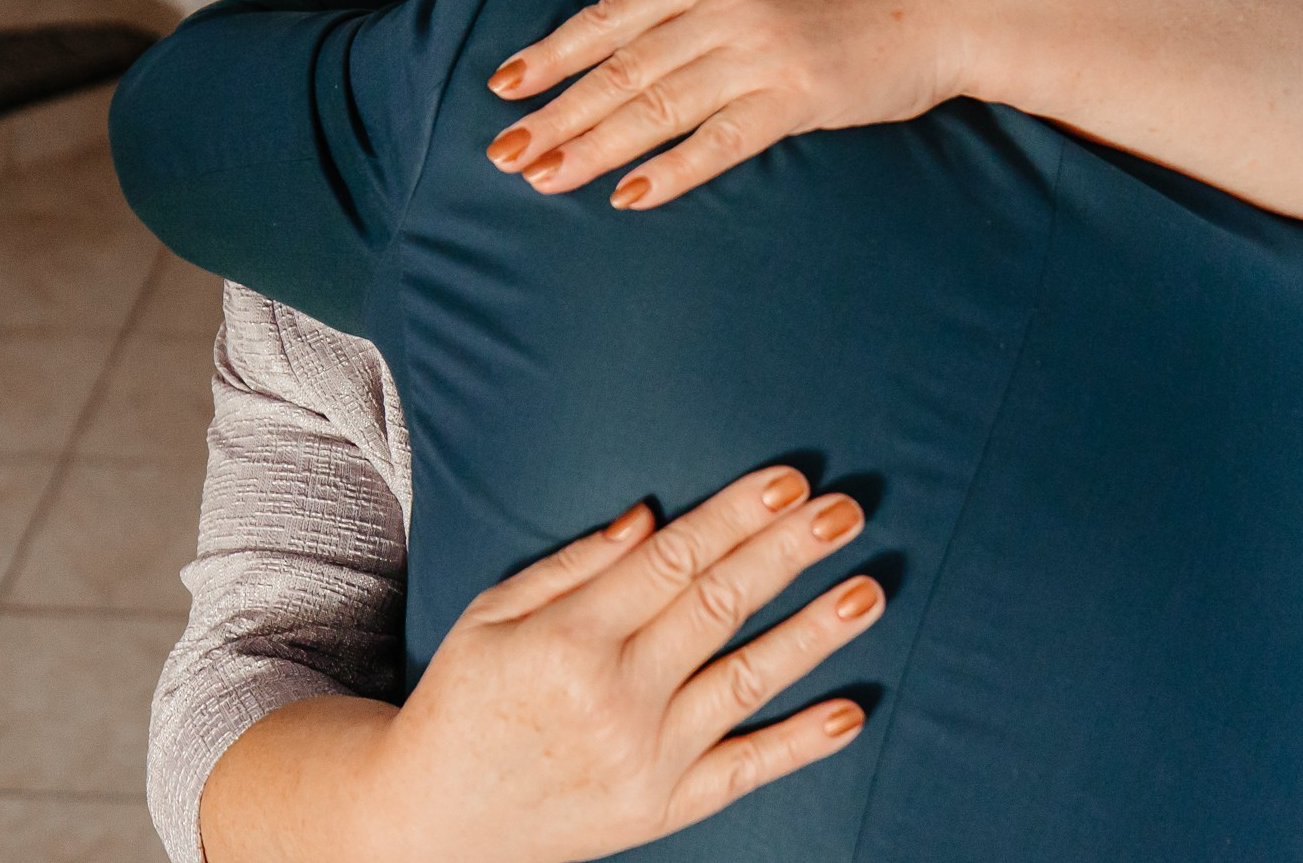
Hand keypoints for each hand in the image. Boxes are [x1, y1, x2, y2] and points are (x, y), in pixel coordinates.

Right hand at [363, 466, 883, 862]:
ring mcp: (644, 760)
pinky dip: (800, 745)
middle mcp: (614, 698)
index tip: (789, 481)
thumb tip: (651, 517)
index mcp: (568, 640)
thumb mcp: (492, 617)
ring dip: (814, 635)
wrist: (432, 820)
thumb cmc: (464, 701)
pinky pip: (743, 773)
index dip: (736, 516)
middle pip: (719, 608)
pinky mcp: (661, 810)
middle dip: (788, 553)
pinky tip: (850, 712)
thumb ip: (573, 566)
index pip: (673, 562)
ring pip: (747, 683)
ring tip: (869, 590)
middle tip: (846, 512)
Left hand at [483, 0, 966, 208]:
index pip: (614, 13)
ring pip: (659, 104)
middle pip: (624, 66)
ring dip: (595, 145)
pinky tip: (629, 195)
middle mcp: (727, 4)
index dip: (554, 51)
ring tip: (543, 178)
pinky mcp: (801, 98)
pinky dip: (673, 169)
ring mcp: (762, 51)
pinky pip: (722, 140)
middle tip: (504, 151)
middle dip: (558, 111)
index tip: (503, 83)